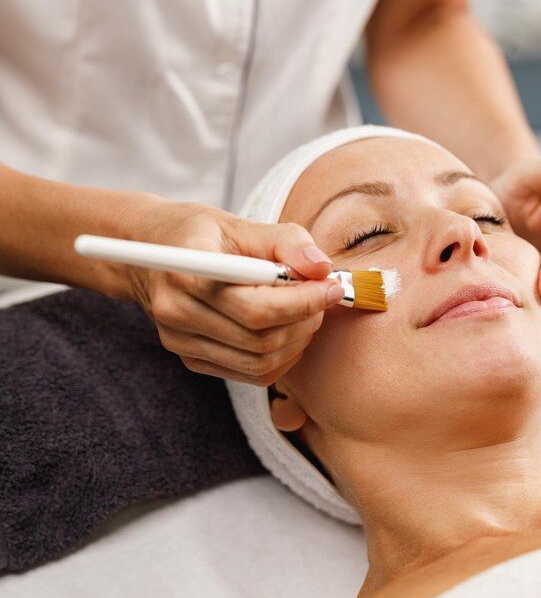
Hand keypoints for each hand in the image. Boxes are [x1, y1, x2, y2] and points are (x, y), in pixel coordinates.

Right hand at [125, 202, 343, 384]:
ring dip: (298, 340)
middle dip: (305, 320)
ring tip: (308, 310)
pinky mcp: (191, 360)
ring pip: (259, 362)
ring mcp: (181, 342)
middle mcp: (177, 313)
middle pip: (260, 339)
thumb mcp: (242, 224)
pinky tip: (289, 330)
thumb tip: (323, 268)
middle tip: (323, 296)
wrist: (151, 250)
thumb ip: (286, 242)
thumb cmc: (200, 233)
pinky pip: (251, 373)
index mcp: (186, 274)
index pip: (256, 308)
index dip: (303, 302)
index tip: (331, 286)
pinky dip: (282, 357)